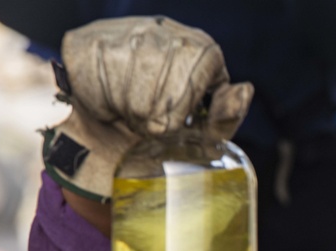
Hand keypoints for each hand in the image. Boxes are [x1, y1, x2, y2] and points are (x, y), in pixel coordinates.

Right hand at [43, 16, 253, 201]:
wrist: (103, 134)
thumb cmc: (160, 131)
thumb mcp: (203, 132)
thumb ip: (226, 115)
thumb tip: (246, 89)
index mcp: (199, 47)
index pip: (205, 74)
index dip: (186, 109)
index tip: (175, 119)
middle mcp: (165, 30)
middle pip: (171, 91)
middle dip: (158, 117)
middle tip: (148, 120)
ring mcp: (126, 31)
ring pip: (136, 91)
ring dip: (130, 114)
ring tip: (128, 111)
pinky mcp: (89, 40)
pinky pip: (101, 85)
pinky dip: (103, 105)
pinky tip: (105, 101)